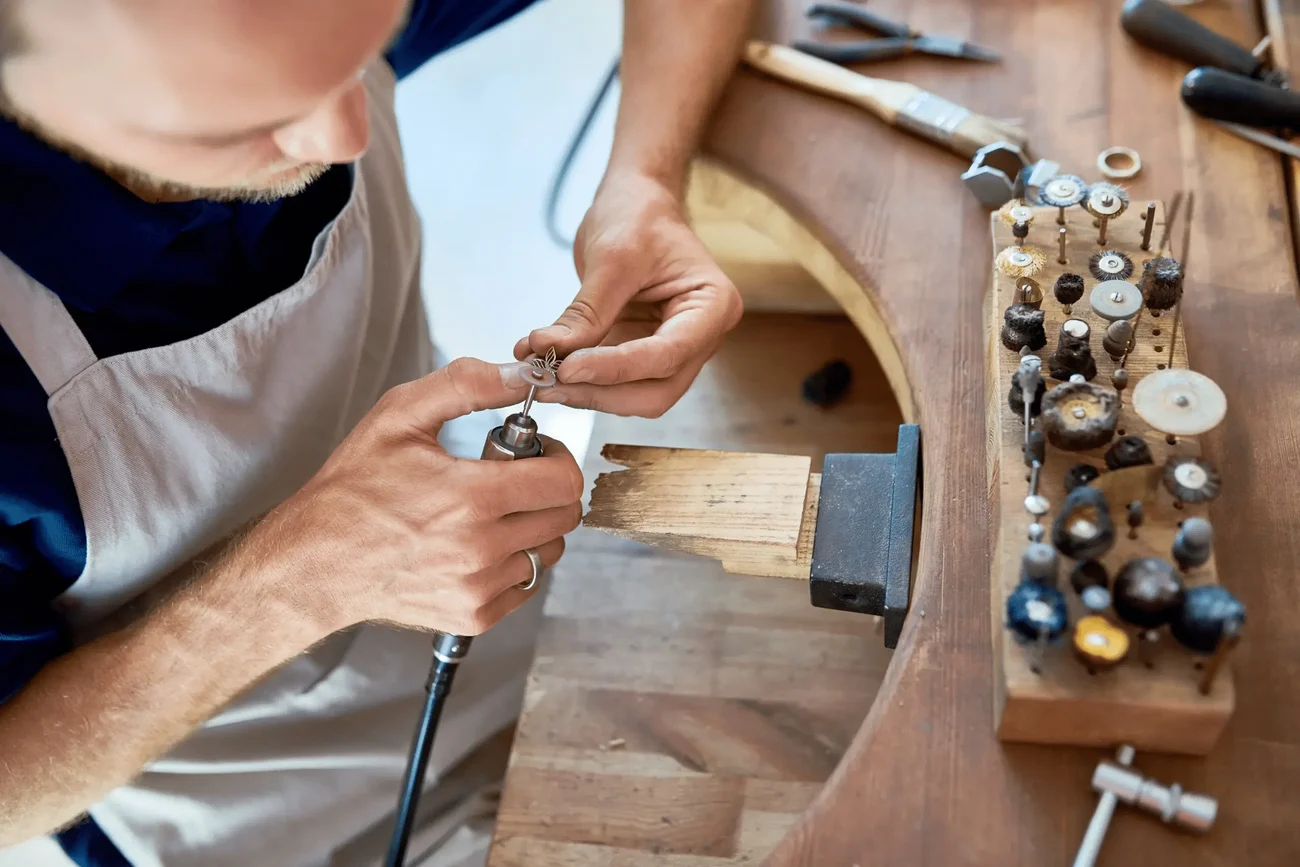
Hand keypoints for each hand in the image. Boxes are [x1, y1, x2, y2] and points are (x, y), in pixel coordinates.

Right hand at [263, 358, 583, 636]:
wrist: (316, 562)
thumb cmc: (353, 490)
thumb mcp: (398, 416)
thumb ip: (466, 386)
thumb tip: (521, 375)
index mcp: (471, 498)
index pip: (564, 481)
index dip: (558, 458)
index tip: (537, 452)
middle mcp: (480, 549)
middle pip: (565, 517)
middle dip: (548, 490)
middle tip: (511, 479)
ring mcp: (478, 588)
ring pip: (550, 552)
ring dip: (533, 527)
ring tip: (491, 513)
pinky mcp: (473, 616)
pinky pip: (526, 585)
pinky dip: (514, 563)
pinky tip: (479, 545)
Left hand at [515, 173, 741, 416]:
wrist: (638, 201)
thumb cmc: (638, 215)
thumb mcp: (612, 256)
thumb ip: (586, 311)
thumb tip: (546, 351)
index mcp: (712, 306)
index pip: (666, 355)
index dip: (615, 369)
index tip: (567, 369)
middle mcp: (701, 337)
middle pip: (656, 391)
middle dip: (601, 392)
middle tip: (549, 384)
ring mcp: (674, 349)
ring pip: (635, 395)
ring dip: (588, 392)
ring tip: (539, 377)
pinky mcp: (643, 352)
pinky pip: (616, 381)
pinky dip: (583, 381)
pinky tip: (547, 370)